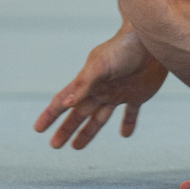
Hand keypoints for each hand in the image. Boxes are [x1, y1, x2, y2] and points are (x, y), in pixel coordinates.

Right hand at [35, 28, 168, 148]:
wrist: (151, 41)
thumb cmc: (123, 49)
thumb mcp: (101, 65)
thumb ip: (84, 84)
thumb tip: (66, 103)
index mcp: (88, 82)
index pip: (64, 100)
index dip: (51, 115)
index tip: (38, 129)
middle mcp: (101, 90)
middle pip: (79, 114)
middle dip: (66, 129)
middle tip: (54, 145)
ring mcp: (119, 93)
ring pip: (100, 118)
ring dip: (88, 132)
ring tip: (76, 146)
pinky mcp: (138, 95)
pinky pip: (131, 114)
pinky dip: (128, 124)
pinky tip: (125, 135)